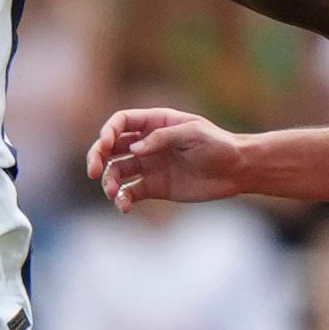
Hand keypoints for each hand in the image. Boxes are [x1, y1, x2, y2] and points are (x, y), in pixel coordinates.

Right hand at [86, 106, 246, 208]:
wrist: (236, 170)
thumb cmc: (218, 145)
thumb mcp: (193, 134)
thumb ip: (162, 138)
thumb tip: (134, 148)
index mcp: (154, 123)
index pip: (120, 122)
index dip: (107, 132)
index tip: (105, 147)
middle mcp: (146, 143)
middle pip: (110, 146)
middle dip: (97, 157)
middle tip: (92, 171)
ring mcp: (148, 165)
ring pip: (116, 171)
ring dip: (109, 182)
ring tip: (114, 193)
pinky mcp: (154, 187)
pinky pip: (130, 192)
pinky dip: (122, 199)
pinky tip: (124, 206)